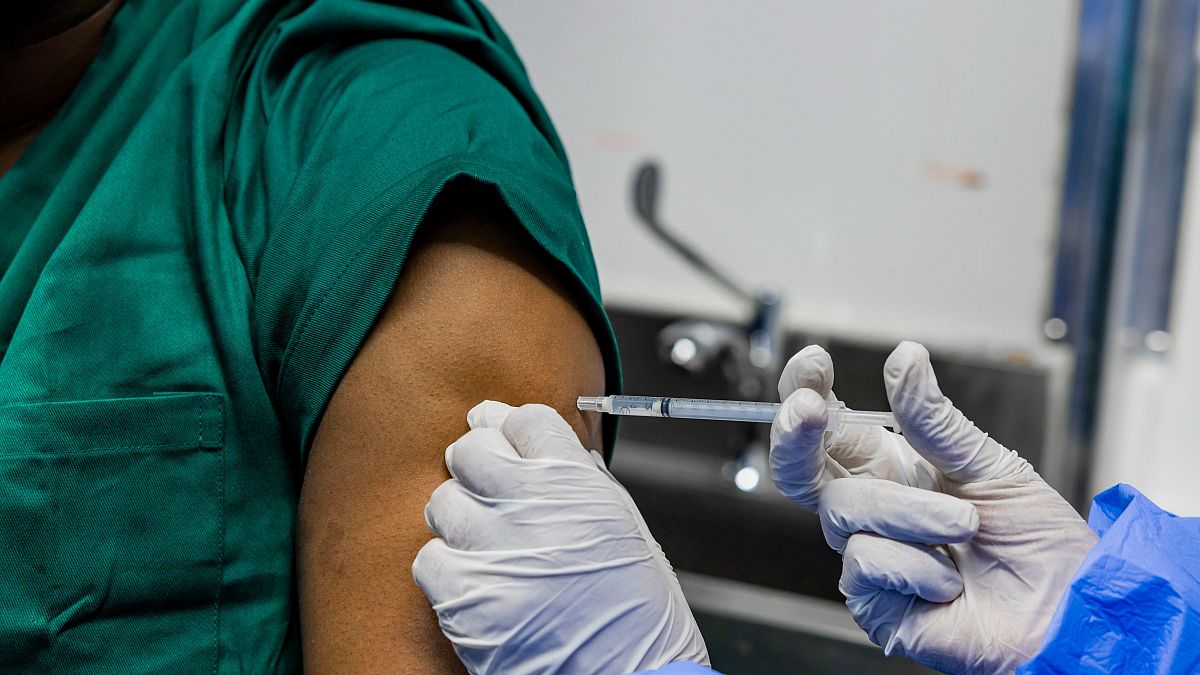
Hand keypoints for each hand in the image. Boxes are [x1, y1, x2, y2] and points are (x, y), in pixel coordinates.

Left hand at [412, 401, 708, 674]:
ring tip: (481, 540)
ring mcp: (494, 550)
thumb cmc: (638, 612)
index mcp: (579, 483)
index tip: (500, 433)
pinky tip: (475, 580)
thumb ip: (584, 483)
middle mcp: (533, 506)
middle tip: (482, 483)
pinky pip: (428, 559)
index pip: (523, 420)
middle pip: (472, 449)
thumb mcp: (627, 527)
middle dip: (476, 462)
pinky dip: (447, 569)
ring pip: (443, 501)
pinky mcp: (464, 597)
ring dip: (459, 516)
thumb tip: (547, 452)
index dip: (508, 426)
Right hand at [771, 342, 1096, 672]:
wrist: (1065, 610)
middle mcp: (871, 510)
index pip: (830, 427)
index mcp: (891, 469)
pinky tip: (948, 581)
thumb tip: (906, 358)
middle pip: (799, 471)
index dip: (807, 392)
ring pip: (843, 510)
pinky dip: (916, 566)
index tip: (815, 362)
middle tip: (810, 411)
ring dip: (910, 513)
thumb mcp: (991, 464)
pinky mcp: (872, 603)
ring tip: (965, 526)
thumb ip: (935, 418)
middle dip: (796, 436)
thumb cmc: (1037, 542)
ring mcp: (868, 557)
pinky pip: (865, 562)